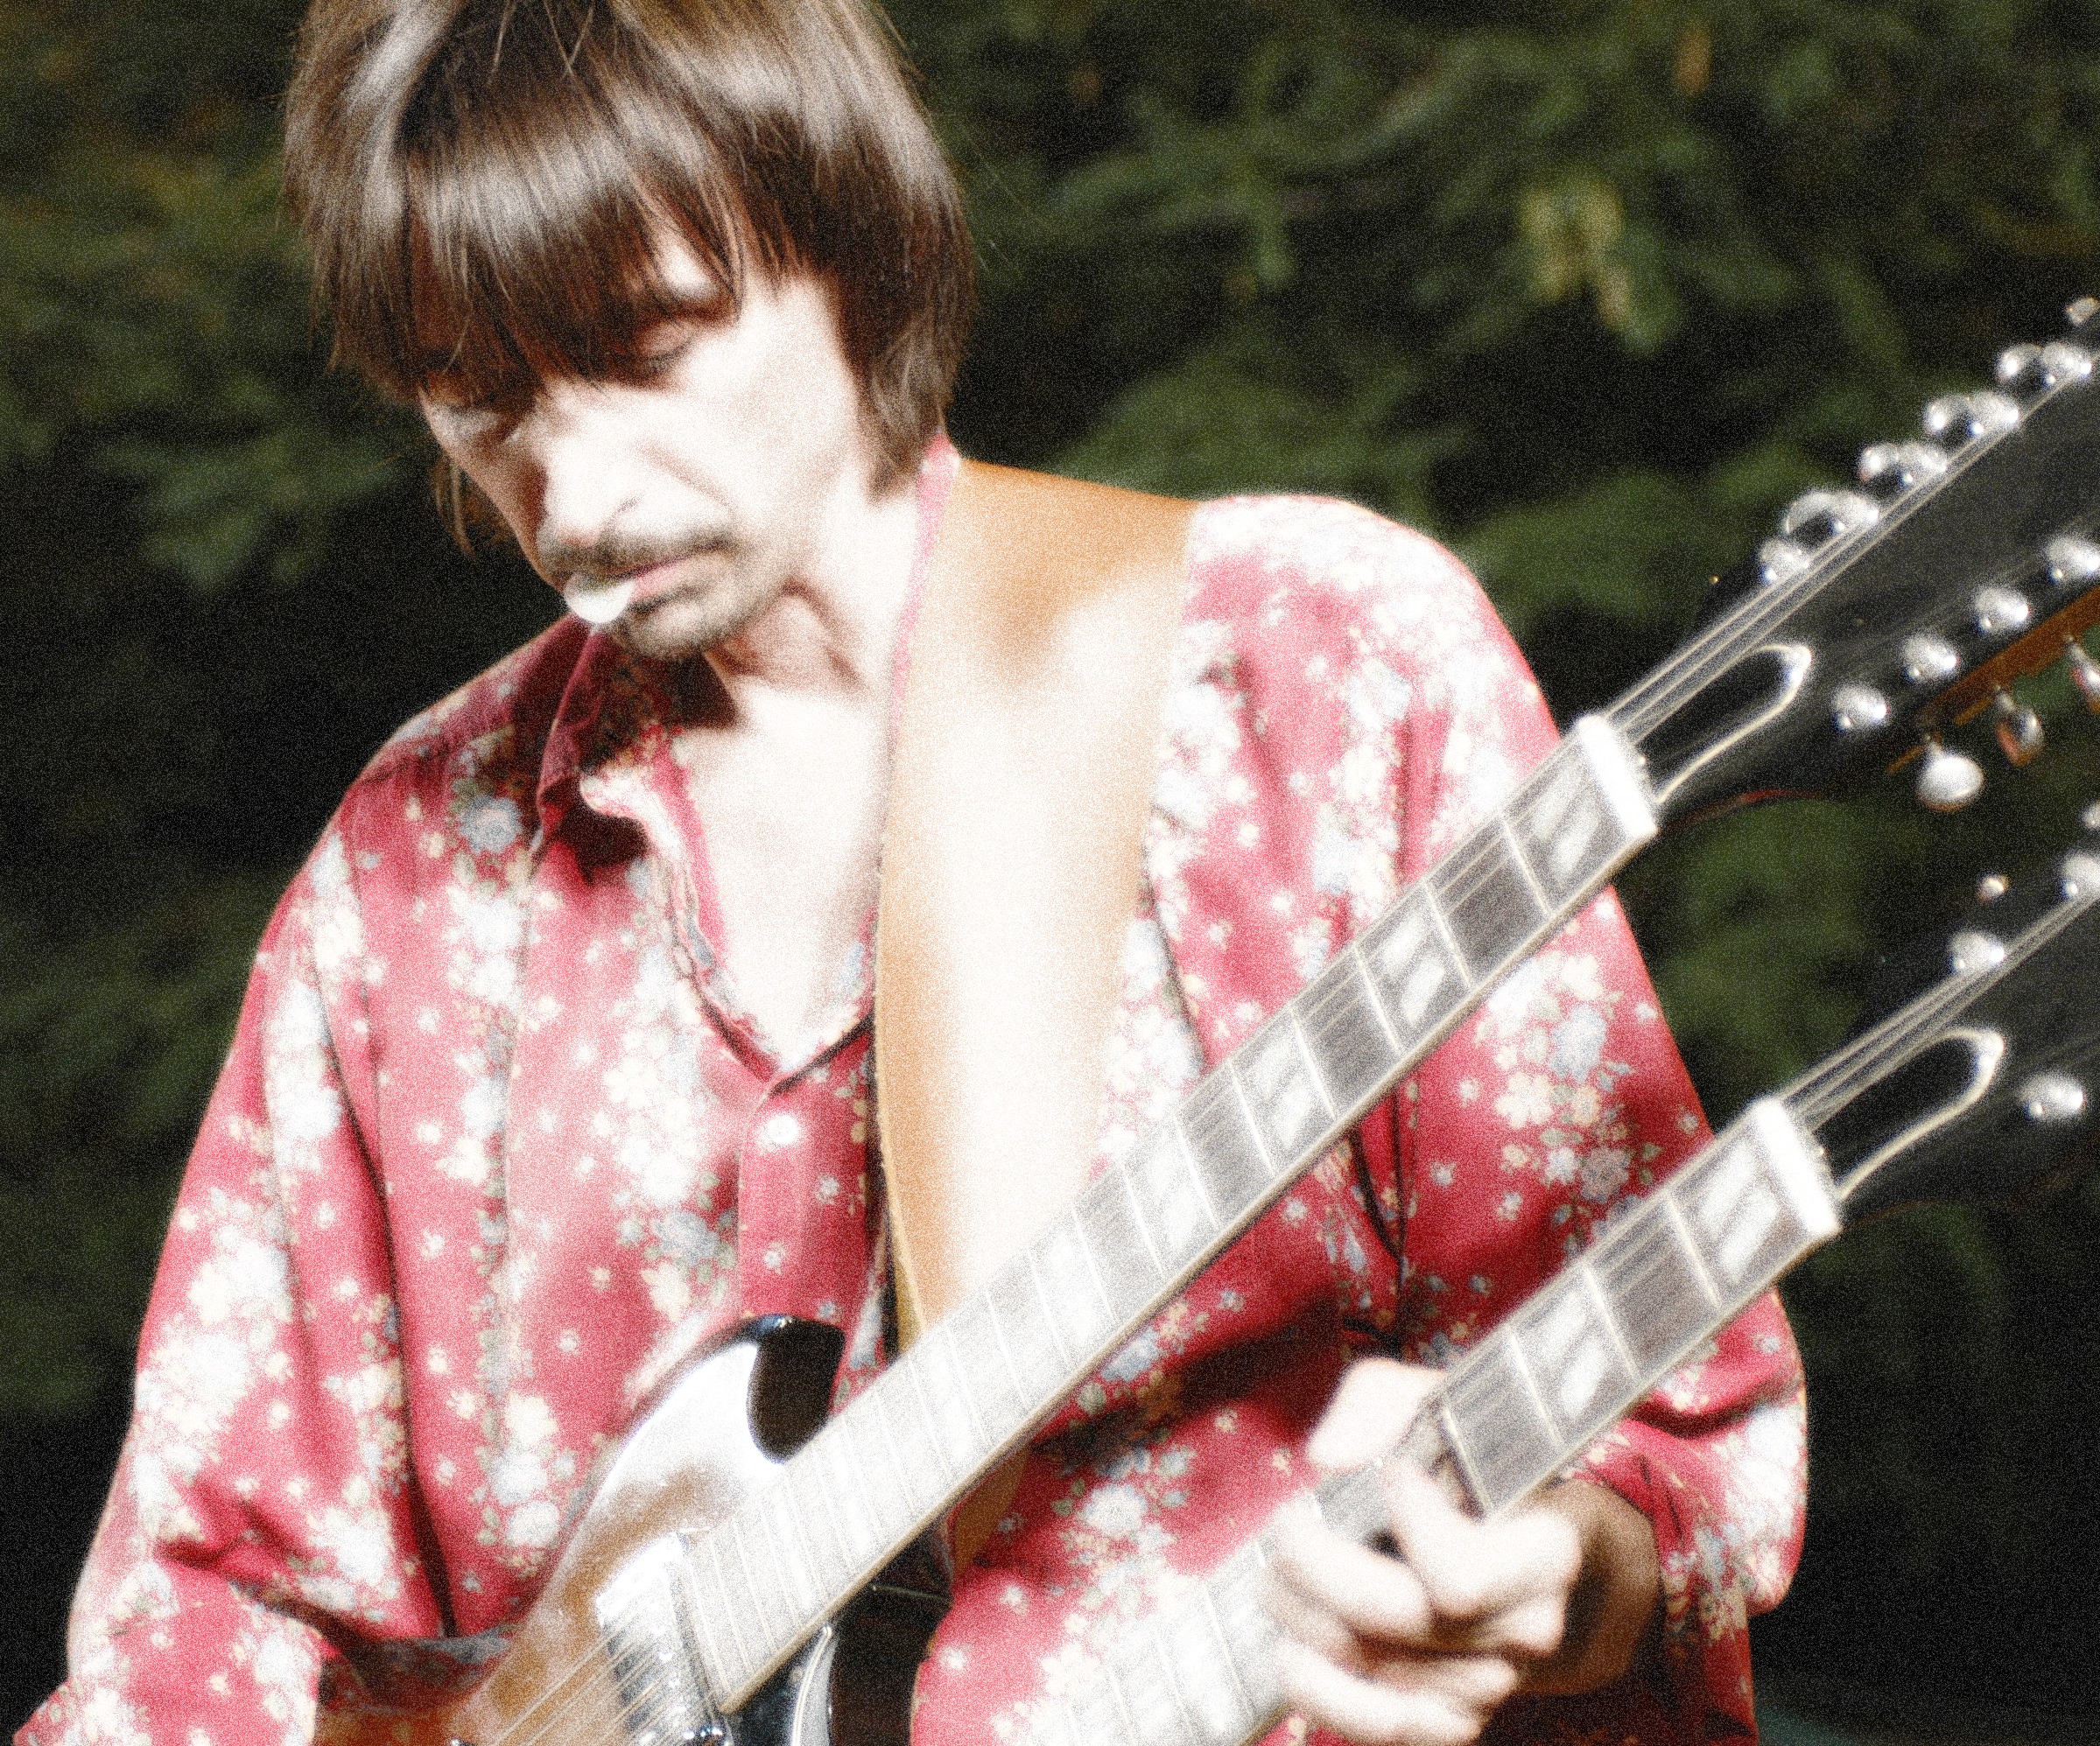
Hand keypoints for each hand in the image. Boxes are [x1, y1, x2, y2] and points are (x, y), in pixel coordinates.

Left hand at [1261, 1360, 1659, 1745]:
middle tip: (1283, 1528)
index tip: (1390, 1474)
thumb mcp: (1443, 1404)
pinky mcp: (1452, 1723)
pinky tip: (1289, 1648)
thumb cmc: (1479, 1470)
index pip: (1463, 1575)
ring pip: (1371, 1665)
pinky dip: (1315, 1690)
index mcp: (1545, 1553)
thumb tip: (1328, 1457)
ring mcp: (1490, 1683)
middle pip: (1395, 1616)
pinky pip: (1375, 1729)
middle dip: (1313, 1567)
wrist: (1533, 1556)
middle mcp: (1527, 1629)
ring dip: (1300, 1618)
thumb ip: (1379, 1401)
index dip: (1412, 1525)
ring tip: (1273, 1577)